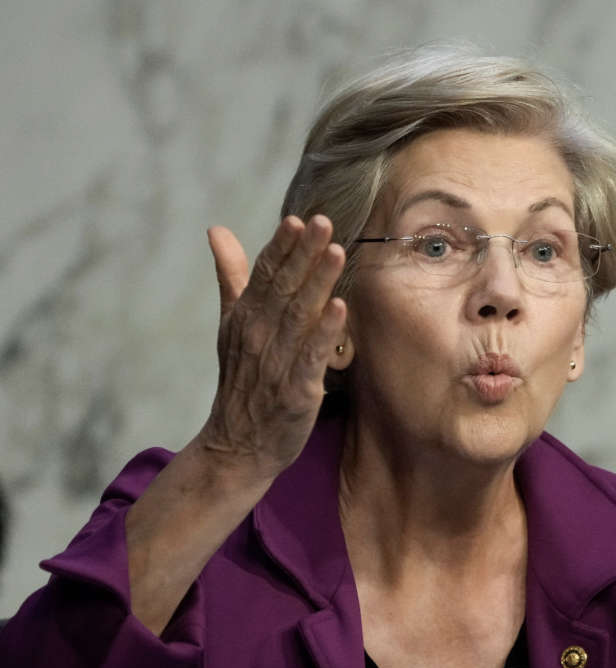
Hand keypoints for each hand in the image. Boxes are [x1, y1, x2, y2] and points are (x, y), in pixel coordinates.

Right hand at [198, 215, 347, 481]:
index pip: (264, 273)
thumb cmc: (242, 378)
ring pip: (300, 315)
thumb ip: (231, 276)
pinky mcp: (295, 389)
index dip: (281, 245)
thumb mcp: (231, 323)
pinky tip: (340, 307)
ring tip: (336, 252)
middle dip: (303, 254)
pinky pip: (311, 355)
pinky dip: (325, 332)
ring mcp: (276, 361)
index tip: (298, 218)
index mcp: (245, 315)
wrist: (238, 444)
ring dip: (318, 282)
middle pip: (284, 287)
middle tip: (324, 222)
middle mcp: (258, 334)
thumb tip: (217, 229)